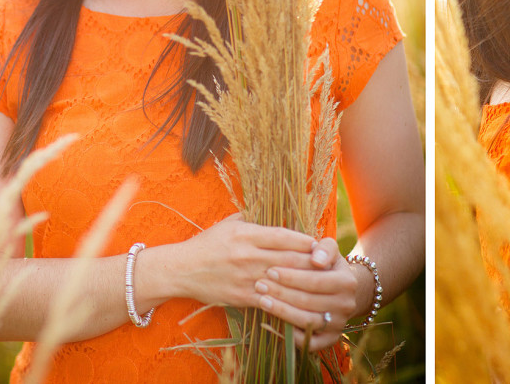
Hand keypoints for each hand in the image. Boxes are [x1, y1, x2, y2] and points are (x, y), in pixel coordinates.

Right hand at [171, 214, 321, 309]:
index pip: (282, 236)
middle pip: (287, 259)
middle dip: (310, 261)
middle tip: (328, 263)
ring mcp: (244, 277)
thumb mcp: (230, 224)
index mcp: (246, 234)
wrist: (181, 269)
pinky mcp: (241, 296)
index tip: (319, 242)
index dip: (304, 240)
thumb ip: (253, 218)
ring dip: (303, 281)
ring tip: (321, 282)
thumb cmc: (208, 243)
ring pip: (281, 280)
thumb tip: (277, 210)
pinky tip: (301, 300)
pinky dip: (286, 299)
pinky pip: (269, 299)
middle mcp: (247, 255)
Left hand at [254, 238, 358, 350]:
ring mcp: (339, 324)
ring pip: (306, 321)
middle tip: (260, 284)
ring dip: (281, 311)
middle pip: (309, 301)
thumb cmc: (328, 266)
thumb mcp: (329, 251)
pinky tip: (272, 321)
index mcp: (348, 282)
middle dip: (281, 292)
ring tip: (262, 300)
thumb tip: (316, 259)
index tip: (270, 270)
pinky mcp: (330, 340)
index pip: (316, 281)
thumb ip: (325, 248)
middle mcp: (346, 306)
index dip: (291, 277)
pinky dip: (290, 334)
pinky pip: (309, 342)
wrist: (341, 291)